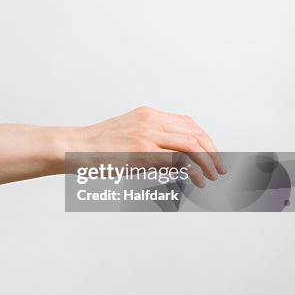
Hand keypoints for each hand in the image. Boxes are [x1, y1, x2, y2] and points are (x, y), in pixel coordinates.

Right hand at [68, 106, 226, 186]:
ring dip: (207, 161)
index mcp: (147, 114)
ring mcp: (147, 134)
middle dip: (212, 151)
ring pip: (191, 144)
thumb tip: (174, 160)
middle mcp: (150, 120)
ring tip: (213, 176)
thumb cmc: (95, 147)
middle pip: (194, 132)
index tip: (212, 153)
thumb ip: (150, 142)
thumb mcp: (126, 136)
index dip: (204, 139)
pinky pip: (178, 158)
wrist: (74, 147)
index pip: (187, 122)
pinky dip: (194, 170)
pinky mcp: (143, 151)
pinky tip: (198, 179)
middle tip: (219, 167)